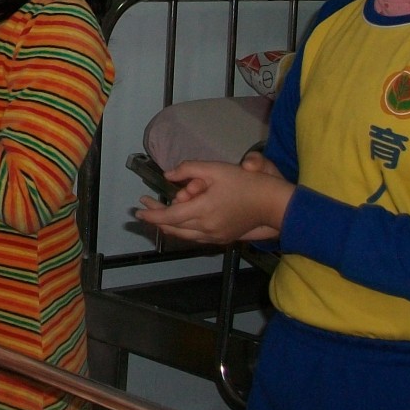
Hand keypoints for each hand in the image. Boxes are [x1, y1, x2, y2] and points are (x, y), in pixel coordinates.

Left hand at [134, 156, 292, 244]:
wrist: (271, 204)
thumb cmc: (245, 183)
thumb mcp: (215, 169)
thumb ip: (189, 169)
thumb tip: (168, 175)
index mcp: (202, 211)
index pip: (169, 216)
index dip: (152, 214)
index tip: (138, 211)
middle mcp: (206, 228)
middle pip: (173, 227)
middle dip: (156, 218)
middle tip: (146, 207)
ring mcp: (214, 237)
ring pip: (183, 234)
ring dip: (168, 225)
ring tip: (158, 214)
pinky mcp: (222, 239)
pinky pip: (195, 237)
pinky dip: (183, 229)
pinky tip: (179, 221)